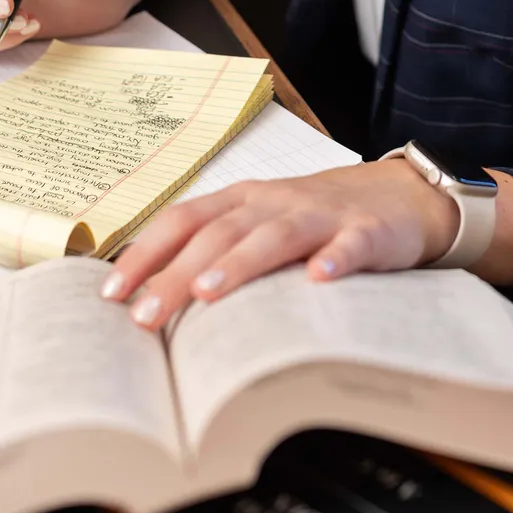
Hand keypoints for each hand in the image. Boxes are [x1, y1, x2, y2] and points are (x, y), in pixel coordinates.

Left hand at [100, 161, 460, 327]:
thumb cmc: (319, 219)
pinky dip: (334, 259)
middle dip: (179, 273)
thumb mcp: (262, 225)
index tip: (110, 295)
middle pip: (220, 233)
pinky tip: (319, 280)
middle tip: (147, 316)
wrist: (402, 195)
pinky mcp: (367, 231)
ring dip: (240, 262)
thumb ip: (217, 252)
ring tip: (211, 292)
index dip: (145, 254)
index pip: (183, 221)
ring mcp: (322, 215)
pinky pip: (350, 245)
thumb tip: (151, 304)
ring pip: (275, 235)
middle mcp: (275, 203)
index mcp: (243, 201)